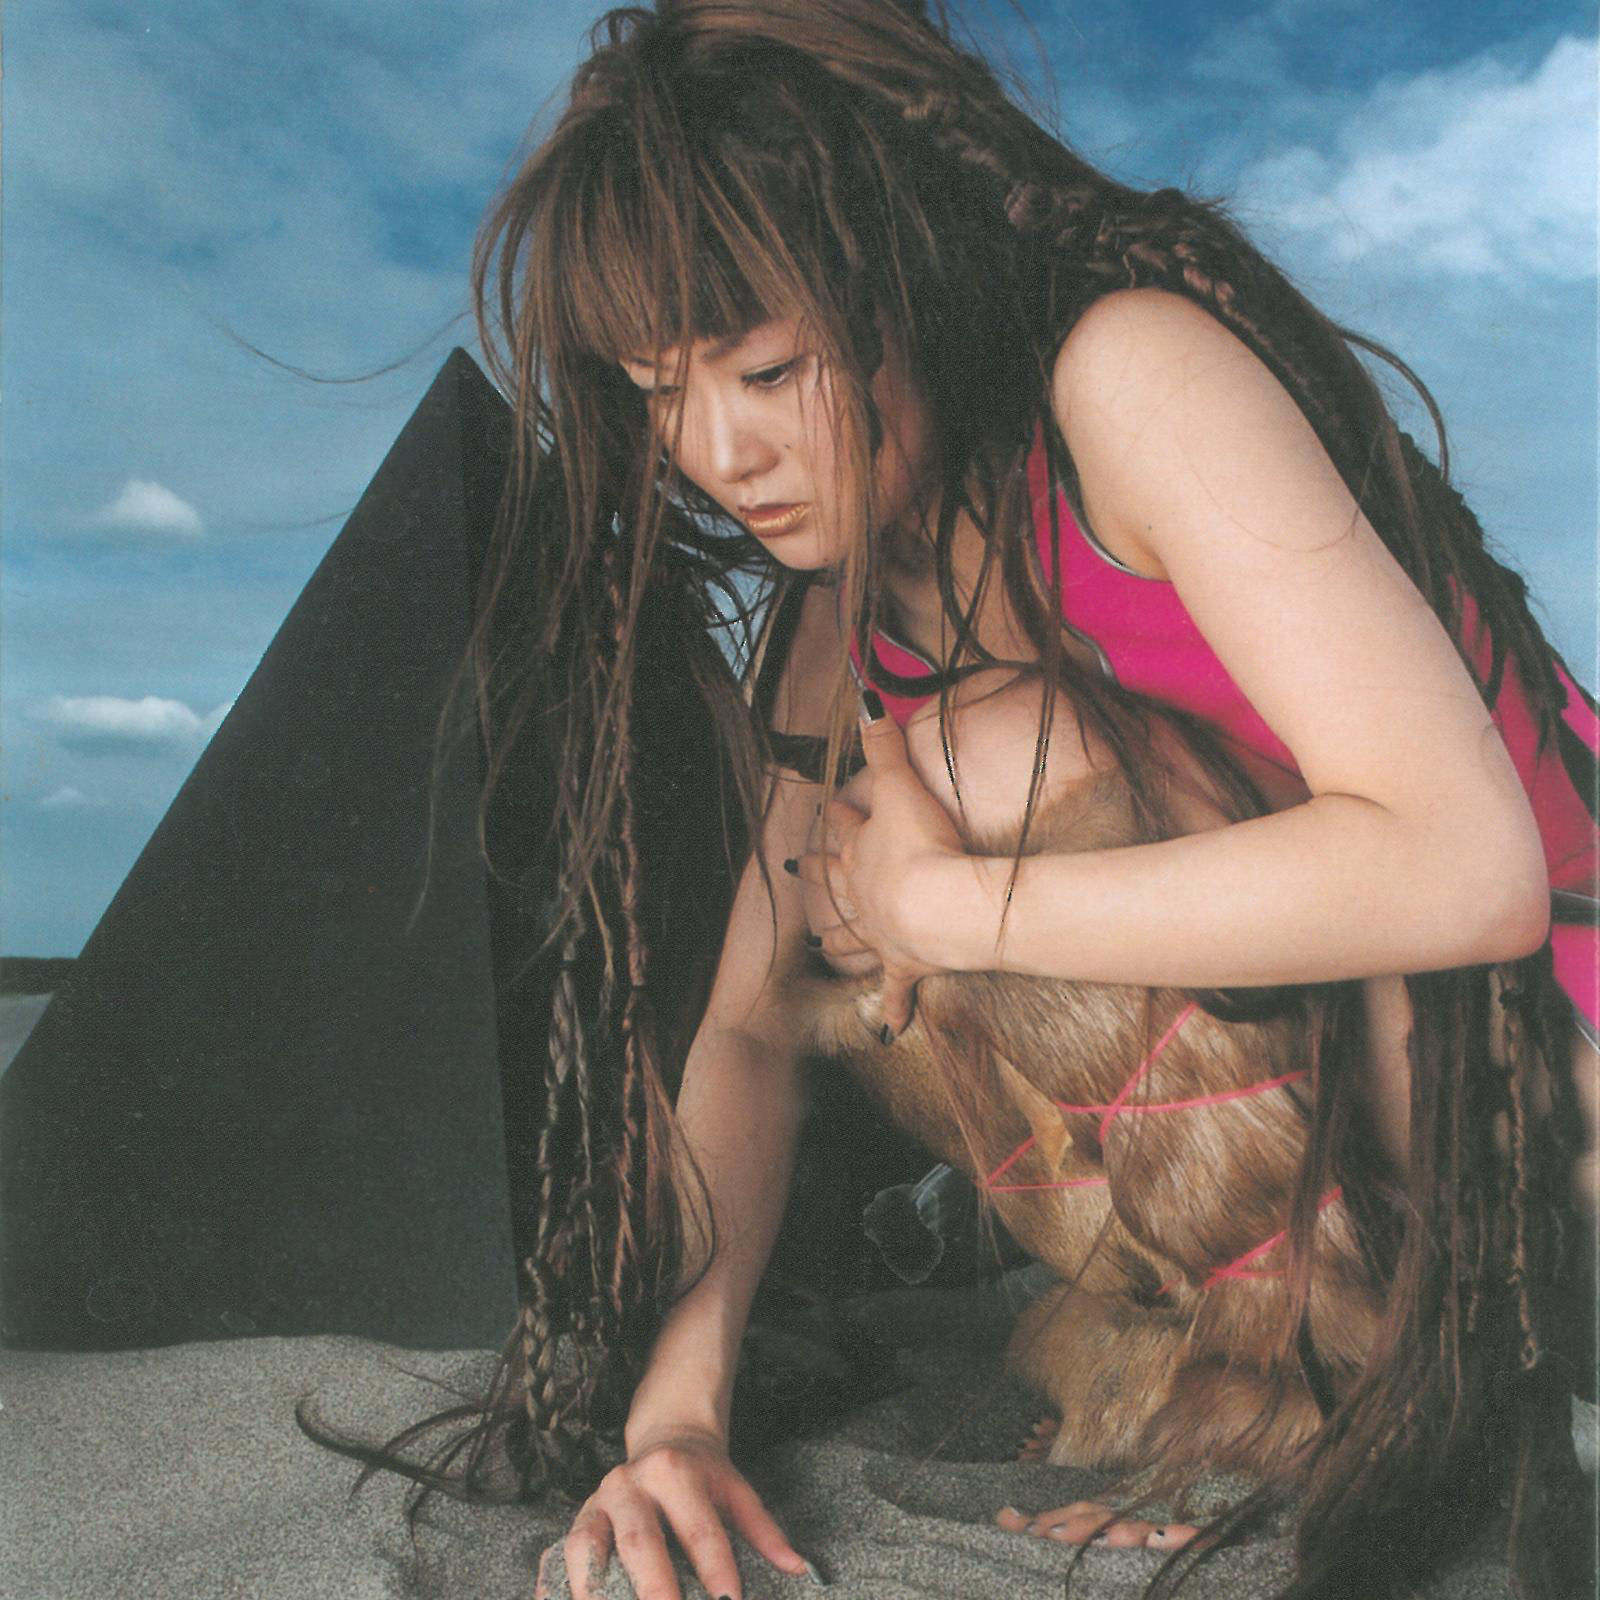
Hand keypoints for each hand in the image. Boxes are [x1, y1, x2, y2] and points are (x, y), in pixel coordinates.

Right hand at [534, 1428, 807, 1599]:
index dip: (716, 1569)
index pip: (699, 1529)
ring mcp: (597, 1502)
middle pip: (640, 1540)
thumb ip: (764, 1531)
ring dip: (595, 1589)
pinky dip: (558, 1589)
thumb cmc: (704, 1475)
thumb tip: (798, 1567)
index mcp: (675, 1471)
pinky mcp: (576, 1521)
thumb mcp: (737, 1490)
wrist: (663, 1437)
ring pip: (587, 1547)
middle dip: (655, 1587)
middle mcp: (630, 1483)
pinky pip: (560, 1557)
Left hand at [797, 695, 969, 1035]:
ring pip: (853, 937)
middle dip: (820, 875)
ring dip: (840, 939)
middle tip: (798, 869)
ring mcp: (881, 934)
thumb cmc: (921, 845)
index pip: (847, 828)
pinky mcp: (904, 967)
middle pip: (837, 883)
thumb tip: (866, 697)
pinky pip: (897, 994)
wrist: (937, 906)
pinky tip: (887, 1031)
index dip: (840, 818)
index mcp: (862, 852)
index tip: (829, 812)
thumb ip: (886, 743)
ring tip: (822, 943)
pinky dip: (894, 1011)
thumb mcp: (902, 786)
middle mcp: (863, 895)